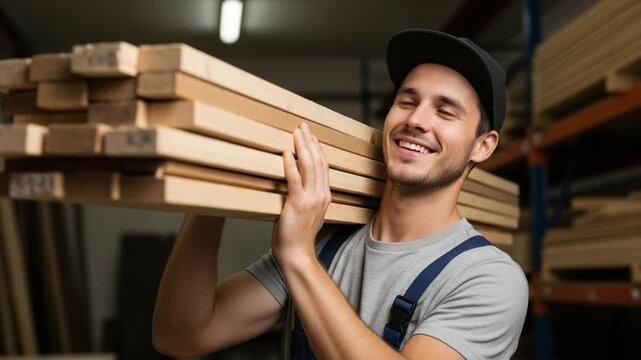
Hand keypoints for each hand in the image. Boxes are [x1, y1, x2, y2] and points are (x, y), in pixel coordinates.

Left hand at [272, 122, 330, 265]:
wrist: (296, 254)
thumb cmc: (297, 236)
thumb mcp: (307, 213)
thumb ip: (305, 198)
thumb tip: (295, 184)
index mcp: (324, 196)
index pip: (323, 166)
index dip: (317, 149)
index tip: (310, 135)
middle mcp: (321, 195)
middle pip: (318, 162)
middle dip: (310, 141)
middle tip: (303, 126)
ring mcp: (311, 199)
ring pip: (310, 166)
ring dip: (302, 147)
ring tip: (296, 132)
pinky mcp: (298, 204)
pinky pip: (295, 179)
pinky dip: (291, 163)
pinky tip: (286, 151)